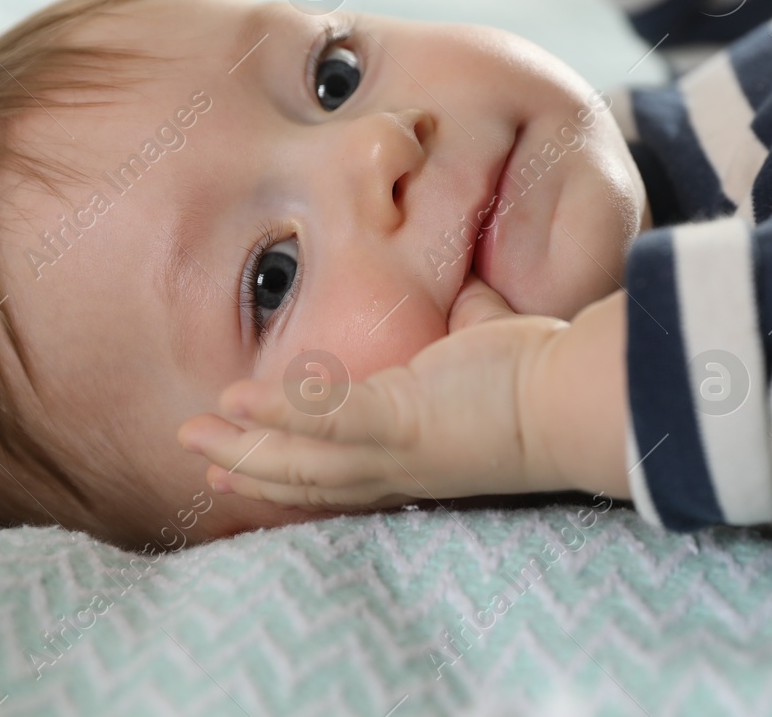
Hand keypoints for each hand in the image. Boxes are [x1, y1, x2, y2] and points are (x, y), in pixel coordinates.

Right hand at [177, 277, 630, 511]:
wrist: (575, 398)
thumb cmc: (544, 377)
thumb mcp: (486, 349)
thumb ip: (465, 325)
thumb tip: (468, 296)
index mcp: (415, 453)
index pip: (341, 467)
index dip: (292, 467)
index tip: (252, 463)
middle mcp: (398, 465)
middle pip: (305, 475)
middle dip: (249, 466)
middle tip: (200, 462)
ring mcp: (396, 448)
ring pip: (300, 458)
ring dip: (244, 445)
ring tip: (196, 434)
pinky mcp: (400, 423)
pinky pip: (325, 421)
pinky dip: (279, 412)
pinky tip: (236, 402)